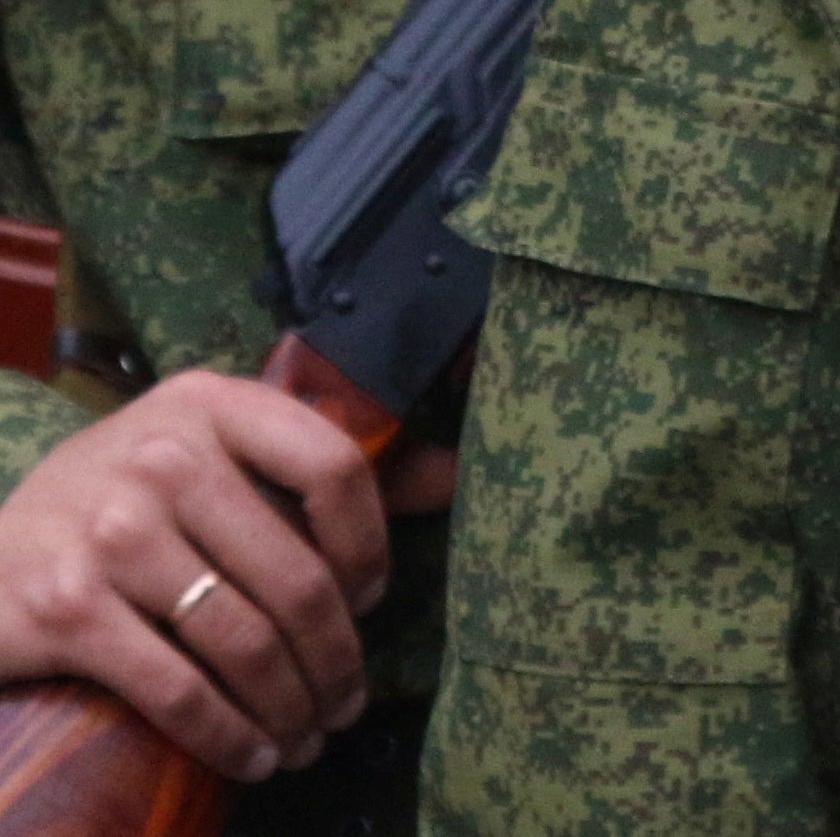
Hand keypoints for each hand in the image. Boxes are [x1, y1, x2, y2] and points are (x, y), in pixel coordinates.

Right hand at [0, 370, 386, 778]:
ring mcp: (110, 531)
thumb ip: (308, 465)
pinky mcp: (67, 609)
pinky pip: (178, 688)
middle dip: (336, 659)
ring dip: (290, 707)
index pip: (334, 465)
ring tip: (307, 740)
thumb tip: (453, 477)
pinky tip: (251, 756)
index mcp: (209, 404)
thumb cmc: (113, 504)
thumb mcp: (201, 453)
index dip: (369, 543)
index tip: (371, 599)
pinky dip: (227, 735)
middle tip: (346, 704)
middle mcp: (162, 456)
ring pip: (245, 641)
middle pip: (297, 574)